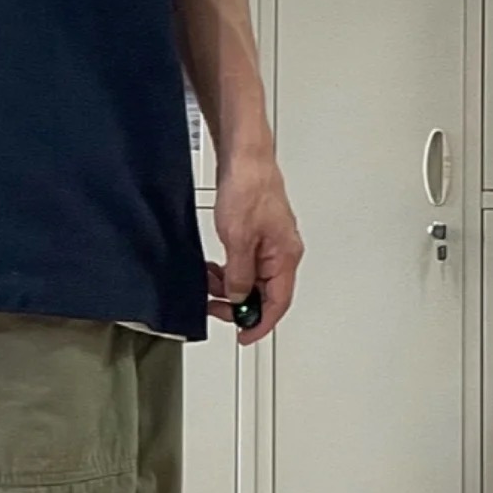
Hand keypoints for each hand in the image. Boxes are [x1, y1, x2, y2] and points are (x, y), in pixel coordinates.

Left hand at [209, 146, 302, 344]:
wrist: (244, 155)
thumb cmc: (249, 186)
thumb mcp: (237, 239)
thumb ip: (239, 274)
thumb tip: (240, 296)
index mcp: (285, 255)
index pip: (277, 303)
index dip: (260, 324)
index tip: (244, 337)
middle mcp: (282, 251)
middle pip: (263, 293)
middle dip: (237, 304)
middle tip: (214, 308)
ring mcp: (269, 242)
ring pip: (250, 278)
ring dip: (227, 286)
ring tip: (206, 284)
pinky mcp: (256, 233)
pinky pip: (243, 263)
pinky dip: (227, 271)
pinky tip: (212, 269)